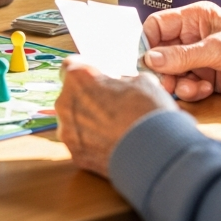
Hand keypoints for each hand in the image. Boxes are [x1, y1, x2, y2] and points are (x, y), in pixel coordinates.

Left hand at [56, 56, 178, 176]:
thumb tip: (121, 84)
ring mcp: (68, 132)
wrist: (155, 152)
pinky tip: (114, 142)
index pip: (70, 65)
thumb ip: (121, 80)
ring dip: (89, 121)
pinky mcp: (75, 155)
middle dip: (88, 97)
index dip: (85, 70)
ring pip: (75, 121)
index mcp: (78, 78)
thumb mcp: (140, 80)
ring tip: (115, 126)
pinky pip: (81, 143)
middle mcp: (65, 103)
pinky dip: (94, 142)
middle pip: (71, 95)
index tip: (96, 75)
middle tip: (111, 101)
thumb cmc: (147, 110)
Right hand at [142, 1, 220, 101]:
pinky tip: (206, 89)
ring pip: (171, 73)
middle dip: (161, 69)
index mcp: (194, 18)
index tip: (146, 61)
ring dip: (177, 83)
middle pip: (160, 54)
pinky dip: (191, 91)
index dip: (148, 43)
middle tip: (166, 83)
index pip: (157, 26)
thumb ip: (183, 56)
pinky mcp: (207, 79)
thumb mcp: (218, 48)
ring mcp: (199, 59)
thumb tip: (151, 59)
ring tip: (192, 87)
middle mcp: (193, 38)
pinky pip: (186, 87)